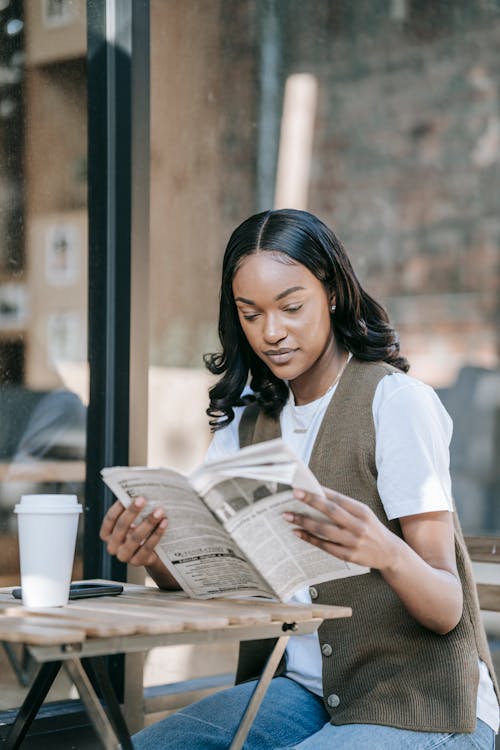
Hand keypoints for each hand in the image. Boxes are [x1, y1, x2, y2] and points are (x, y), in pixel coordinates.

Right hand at [99, 496, 167, 567]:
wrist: (150, 553)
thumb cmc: (139, 532)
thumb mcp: (132, 522)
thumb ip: (132, 511)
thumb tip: (139, 492)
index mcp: (107, 534)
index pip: (110, 519)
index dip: (119, 507)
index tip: (130, 495)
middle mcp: (112, 546)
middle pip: (121, 526)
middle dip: (133, 511)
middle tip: (143, 499)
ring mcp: (124, 556)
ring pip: (135, 537)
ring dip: (148, 522)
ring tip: (159, 511)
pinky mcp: (138, 561)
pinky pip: (147, 547)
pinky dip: (157, 533)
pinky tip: (164, 523)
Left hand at [283, 487, 397, 570]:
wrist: (389, 552)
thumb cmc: (370, 528)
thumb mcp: (363, 513)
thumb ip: (344, 506)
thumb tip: (318, 495)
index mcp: (362, 511)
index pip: (338, 499)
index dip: (319, 492)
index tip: (303, 487)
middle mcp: (358, 525)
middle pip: (331, 511)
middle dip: (311, 502)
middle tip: (294, 495)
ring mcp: (353, 541)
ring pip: (324, 530)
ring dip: (304, 522)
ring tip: (288, 516)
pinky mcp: (348, 555)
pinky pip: (325, 545)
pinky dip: (309, 538)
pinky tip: (298, 532)